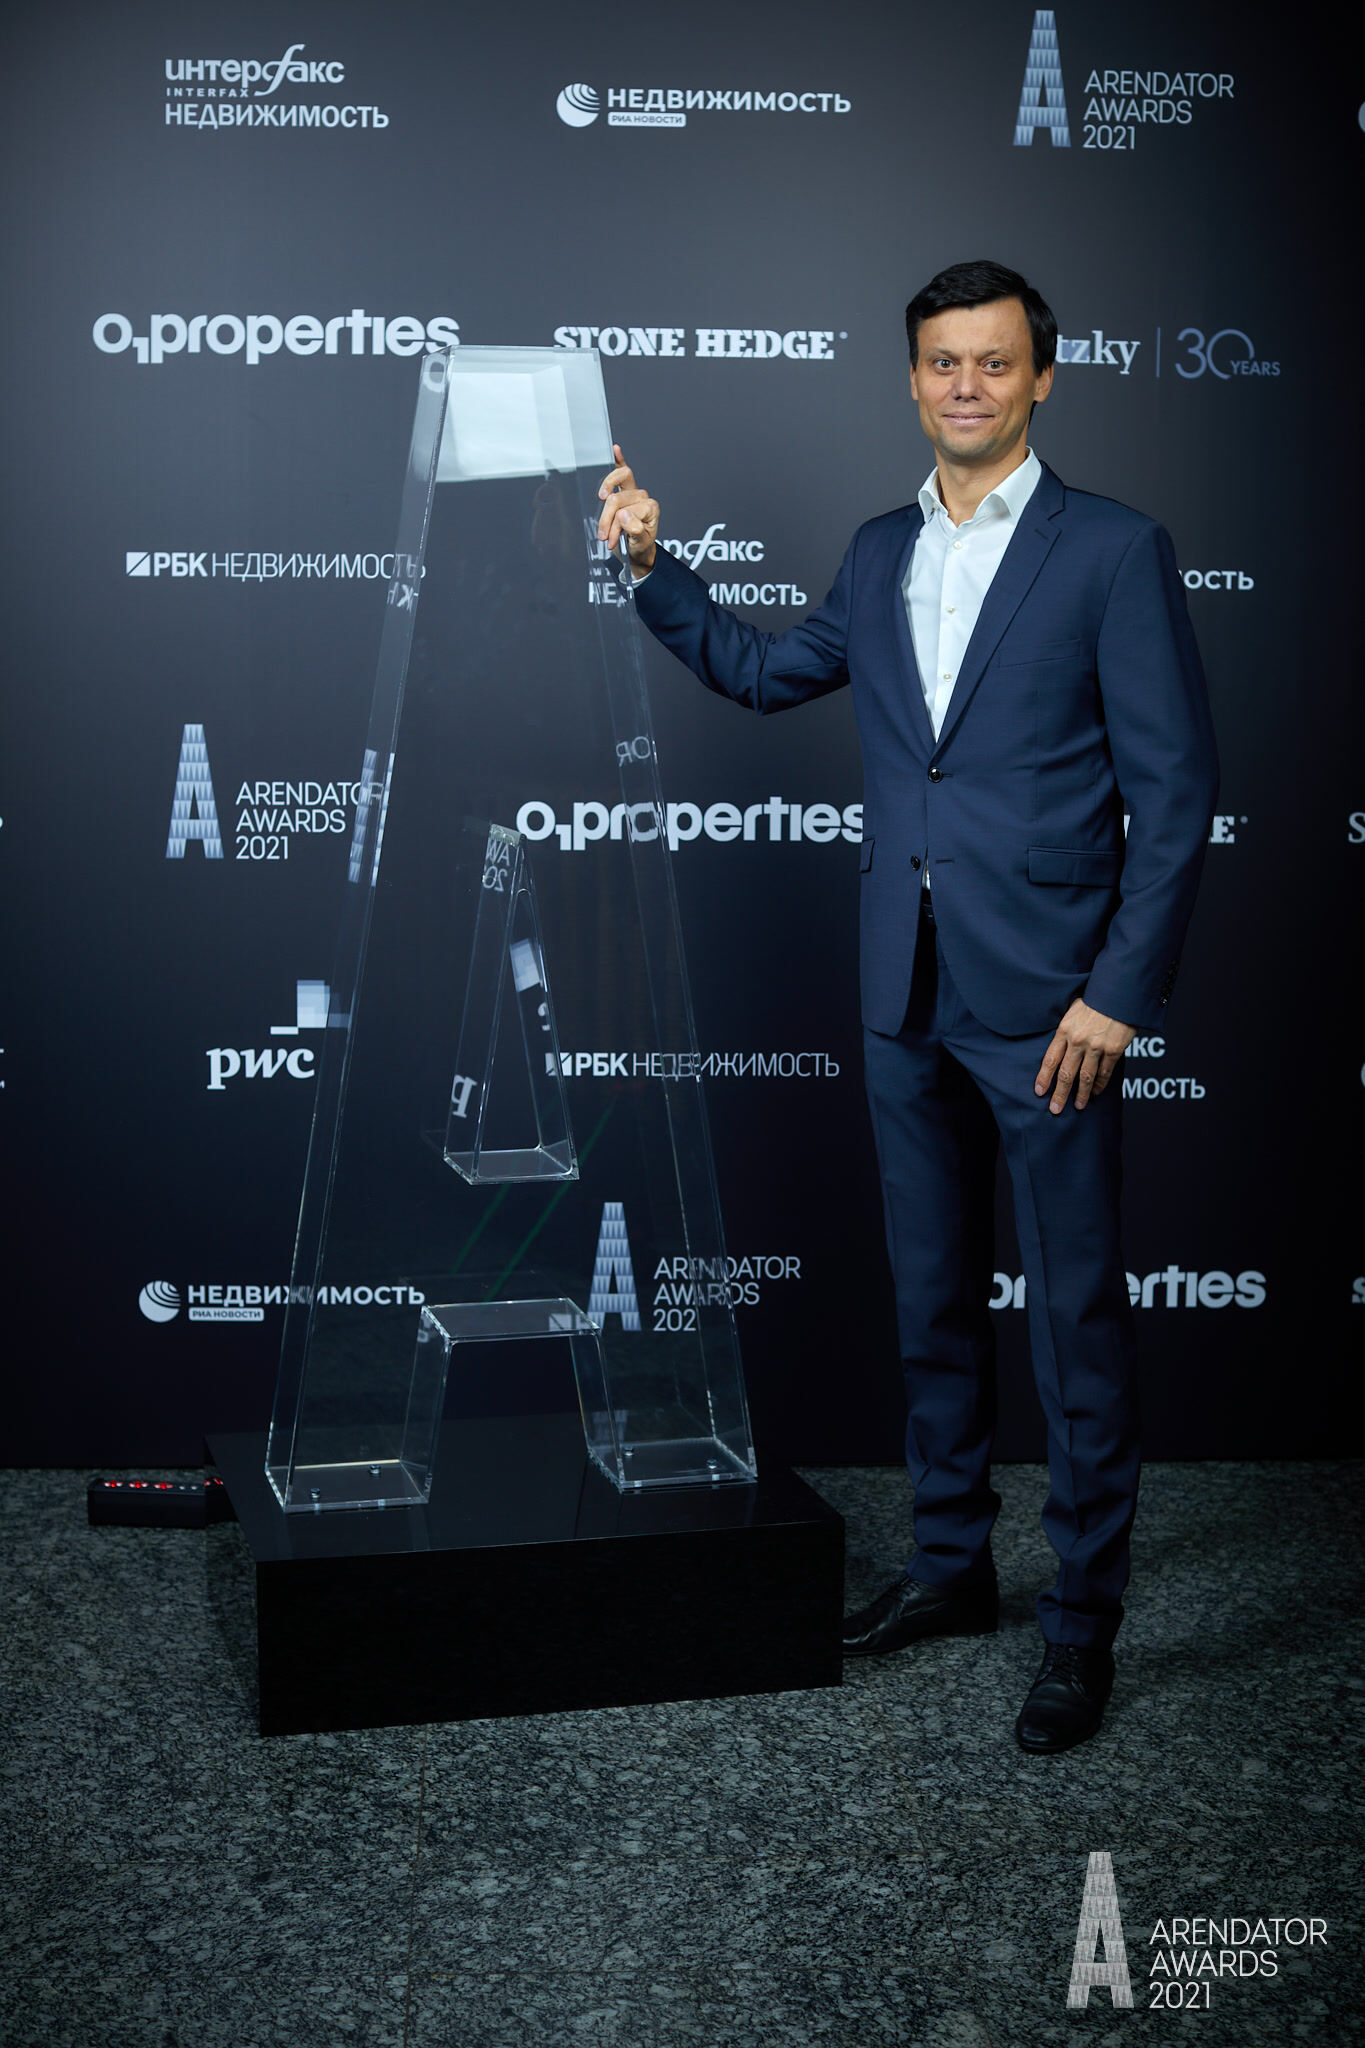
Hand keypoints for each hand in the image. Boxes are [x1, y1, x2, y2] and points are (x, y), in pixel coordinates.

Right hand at [597, 445, 658, 574]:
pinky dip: (618, 459)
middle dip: (607, 521)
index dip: (615, 526)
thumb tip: (623, 515)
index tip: (610, 541)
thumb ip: (635, 530)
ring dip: (604, 509)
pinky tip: (615, 449)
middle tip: (604, 538)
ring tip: (602, 528)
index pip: (626, 510)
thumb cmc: (641, 546)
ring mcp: (634, 492)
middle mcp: (643, 498)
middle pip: (617, 500)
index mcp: (650, 509)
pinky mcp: (626, 490)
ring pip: (614, 488)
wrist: (640, 550)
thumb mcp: (640, 544)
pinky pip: (623, 471)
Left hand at [1034, 999, 1134, 1113]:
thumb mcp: (1073, 1011)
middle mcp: (1078, 1040)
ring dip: (1081, 1094)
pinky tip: (1096, 1091)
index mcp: (1064, 1030)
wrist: (1118, 992)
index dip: (1044, 1078)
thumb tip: (1060, 1049)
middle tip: (1055, 1109)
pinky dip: (1100, 1084)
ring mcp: (1097, 1046)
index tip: (1039, 1091)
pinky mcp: (1114, 1049)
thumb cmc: (1095, 999)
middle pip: (1066, 1073)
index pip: (1050, 1059)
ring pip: (1086, 1077)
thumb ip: (1066, 1031)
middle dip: (1059, 1094)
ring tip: (1078, 1106)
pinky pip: (1105, 1071)